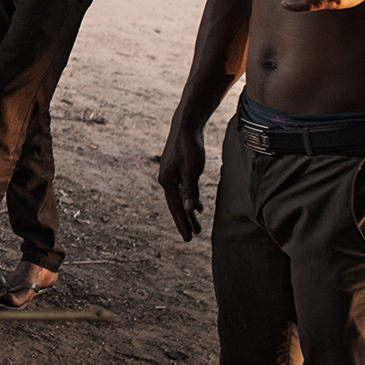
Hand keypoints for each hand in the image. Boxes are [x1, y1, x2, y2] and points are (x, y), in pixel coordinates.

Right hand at [156, 124, 205, 240]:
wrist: (185, 127)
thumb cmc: (188, 147)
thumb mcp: (191, 170)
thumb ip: (190, 190)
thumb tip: (189, 211)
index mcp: (167, 181)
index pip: (176, 208)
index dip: (182, 223)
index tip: (188, 238)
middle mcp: (166, 180)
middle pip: (176, 205)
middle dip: (184, 222)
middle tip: (191, 238)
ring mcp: (172, 174)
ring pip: (181, 199)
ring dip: (188, 213)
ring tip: (196, 226)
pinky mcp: (178, 169)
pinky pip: (183, 190)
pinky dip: (190, 200)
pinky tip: (197, 207)